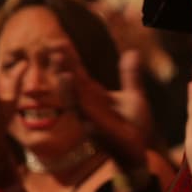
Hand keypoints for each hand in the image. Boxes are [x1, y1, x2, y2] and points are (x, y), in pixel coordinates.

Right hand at [59, 49, 150, 171]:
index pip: (78, 72)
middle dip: (61, 61)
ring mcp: (86, 112)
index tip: (59, 40)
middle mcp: (86, 102)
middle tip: (53, 41)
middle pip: (70, 78)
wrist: (138, 150)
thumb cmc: (133, 127)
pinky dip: (70, 91)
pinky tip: (66, 77)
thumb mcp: (134, 96)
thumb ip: (130, 75)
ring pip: (69, 90)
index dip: (69, 57)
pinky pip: (76, 105)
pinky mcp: (89, 122)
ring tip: (57, 54)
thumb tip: (132, 52)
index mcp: (94, 95)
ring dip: (62, 72)